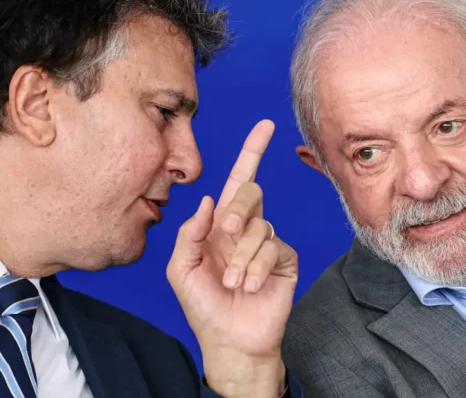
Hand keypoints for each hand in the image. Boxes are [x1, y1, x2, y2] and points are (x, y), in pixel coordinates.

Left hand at [167, 120, 297, 397]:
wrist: (229, 340)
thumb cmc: (202, 304)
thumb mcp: (181, 268)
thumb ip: (190, 232)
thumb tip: (208, 200)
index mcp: (220, 224)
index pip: (236, 181)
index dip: (251, 151)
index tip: (265, 125)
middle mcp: (246, 227)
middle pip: (250, 192)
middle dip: (237, 210)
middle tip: (226, 233)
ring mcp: (267, 242)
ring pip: (259, 226)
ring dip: (240, 258)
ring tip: (232, 284)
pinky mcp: (284, 258)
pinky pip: (272, 247)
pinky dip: (255, 268)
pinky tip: (249, 287)